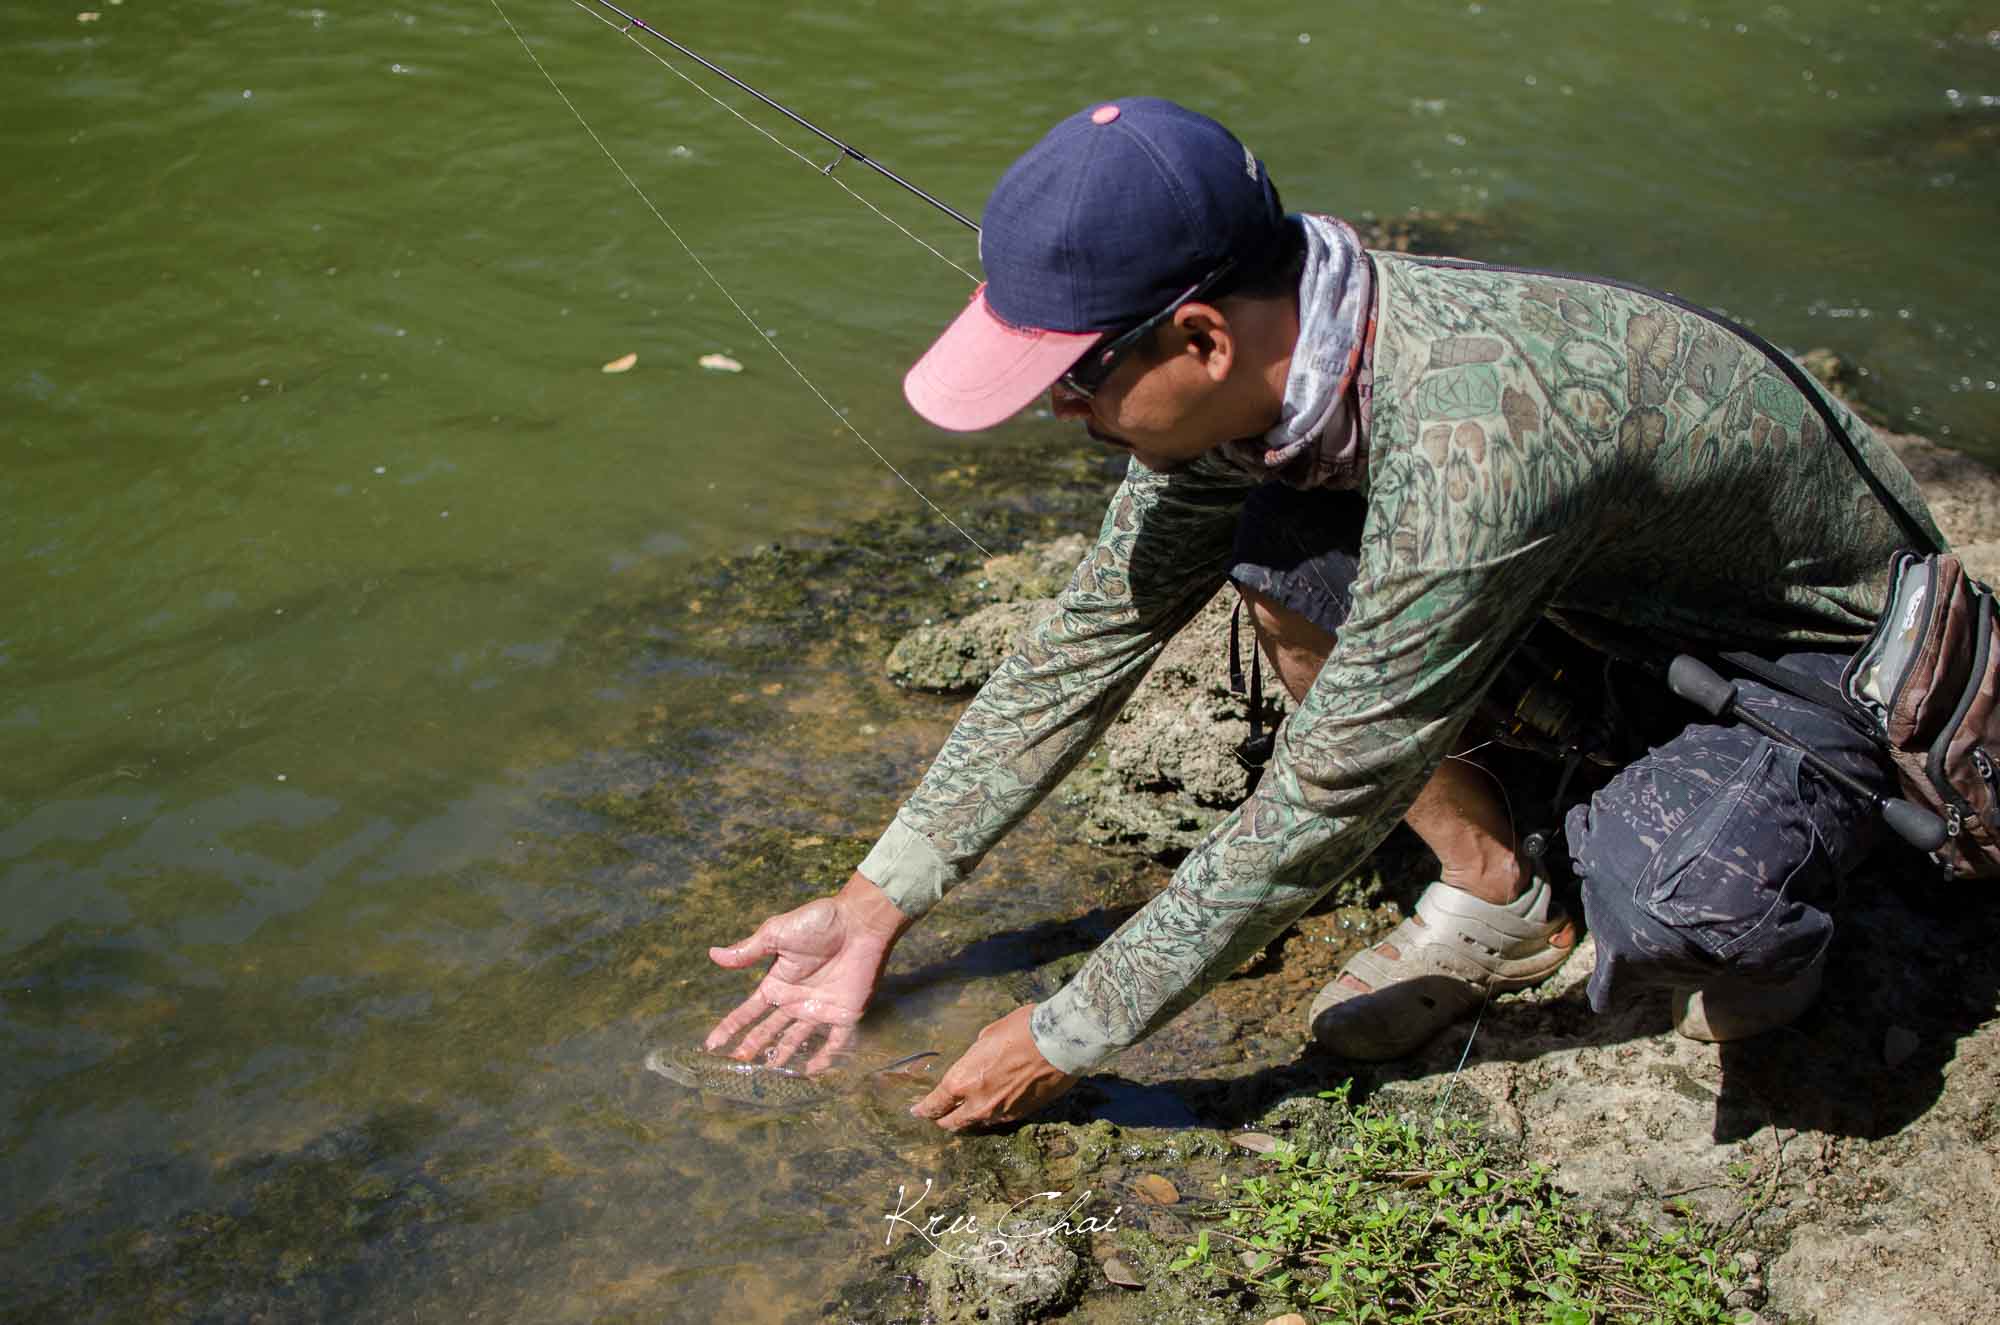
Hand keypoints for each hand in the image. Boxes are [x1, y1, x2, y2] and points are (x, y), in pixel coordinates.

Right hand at [705, 871, 912, 1072]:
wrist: (859, 922)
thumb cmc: (818, 923)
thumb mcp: (777, 933)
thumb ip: (748, 950)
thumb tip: (713, 954)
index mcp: (777, 984)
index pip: (749, 1011)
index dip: (731, 1027)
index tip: (712, 1044)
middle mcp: (795, 1001)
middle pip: (769, 1031)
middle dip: (752, 1048)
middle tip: (737, 1066)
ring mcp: (819, 1009)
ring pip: (796, 1040)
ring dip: (782, 1056)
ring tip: (768, 1074)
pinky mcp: (845, 1014)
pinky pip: (835, 1042)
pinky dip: (825, 1058)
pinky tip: (811, 1071)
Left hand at [911, 1004, 1078, 1131]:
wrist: (1060, 1043)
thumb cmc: (1022, 1030)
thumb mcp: (988, 1035)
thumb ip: (976, 1056)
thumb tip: (977, 1061)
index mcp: (962, 1080)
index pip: (935, 1104)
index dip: (924, 1109)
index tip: (917, 1111)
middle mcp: (978, 1103)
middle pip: (953, 1123)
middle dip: (943, 1120)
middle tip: (939, 1116)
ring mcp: (1001, 1113)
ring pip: (977, 1123)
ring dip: (969, 1118)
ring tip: (966, 1113)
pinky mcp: (1022, 1114)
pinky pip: (1000, 1119)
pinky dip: (993, 1114)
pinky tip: (994, 1106)